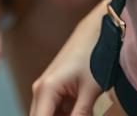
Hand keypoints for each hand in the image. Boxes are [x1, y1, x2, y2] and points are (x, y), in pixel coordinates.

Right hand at [30, 0, 105, 115]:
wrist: (96, 30)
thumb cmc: (94, 56)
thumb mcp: (90, 91)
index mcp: (45, 91)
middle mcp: (40, 91)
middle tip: (82, 113)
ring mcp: (45, 89)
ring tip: (86, 109)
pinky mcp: (53, 89)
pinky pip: (55, 112)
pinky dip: (66, 115)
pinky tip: (83, 110)